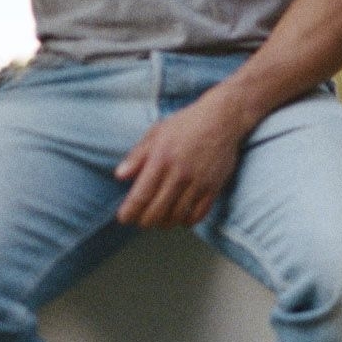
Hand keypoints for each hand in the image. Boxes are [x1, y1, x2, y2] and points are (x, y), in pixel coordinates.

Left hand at [115, 88, 250, 227]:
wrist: (222, 119)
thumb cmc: (186, 124)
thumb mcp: (156, 133)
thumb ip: (136, 156)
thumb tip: (120, 176)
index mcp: (161, 160)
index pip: (140, 196)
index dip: (130, 212)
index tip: (124, 218)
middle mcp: (179, 174)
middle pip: (157, 212)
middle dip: (144, 221)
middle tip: (140, 220)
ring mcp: (198, 183)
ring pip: (176, 216)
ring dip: (164, 223)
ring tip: (159, 219)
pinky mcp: (213, 188)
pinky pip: (198, 215)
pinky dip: (186, 221)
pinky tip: (180, 217)